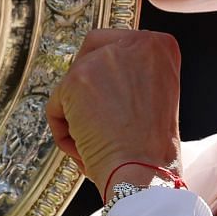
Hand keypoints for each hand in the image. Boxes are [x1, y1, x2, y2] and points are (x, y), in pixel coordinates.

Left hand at [45, 29, 181, 193]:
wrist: (144, 174)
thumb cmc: (150, 149)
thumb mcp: (155, 96)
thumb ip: (131, 74)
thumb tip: (100, 73)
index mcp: (160, 46)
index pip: (116, 45)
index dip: (107, 79)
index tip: (112, 107)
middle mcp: (136, 42)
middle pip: (88, 56)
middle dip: (86, 93)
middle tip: (98, 125)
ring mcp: (105, 59)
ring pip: (72, 84)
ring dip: (78, 116)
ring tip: (98, 145)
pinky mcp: (76, 79)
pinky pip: (56, 105)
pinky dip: (64, 132)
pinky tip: (85, 149)